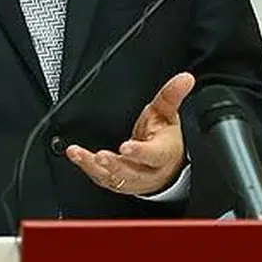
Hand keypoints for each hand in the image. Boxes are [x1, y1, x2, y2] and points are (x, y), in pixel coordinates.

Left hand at [66, 72, 194, 195]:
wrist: (167, 168)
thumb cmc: (166, 139)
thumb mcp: (168, 114)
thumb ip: (172, 96)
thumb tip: (185, 78)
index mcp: (162, 153)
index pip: (153, 155)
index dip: (140, 153)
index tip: (126, 147)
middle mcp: (146, 171)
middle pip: (131, 171)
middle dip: (115, 165)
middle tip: (100, 156)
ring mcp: (131, 179)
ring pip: (113, 178)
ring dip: (93, 167)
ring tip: (78, 154)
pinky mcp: (116, 182)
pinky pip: (100, 178)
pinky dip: (86, 167)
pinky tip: (76, 156)